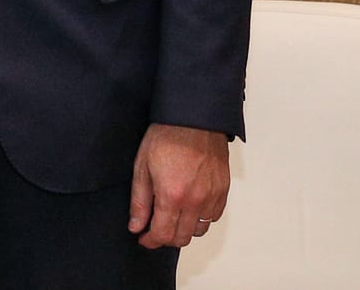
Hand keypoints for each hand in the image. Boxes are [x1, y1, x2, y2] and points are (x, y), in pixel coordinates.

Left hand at [127, 123, 229, 248]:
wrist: (193, 118)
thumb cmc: (166, 136)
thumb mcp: (142, 167)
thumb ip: (139, 201)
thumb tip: (136, 226)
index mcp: (172, 196)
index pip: (163, 234)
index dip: (150, 241)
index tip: (144, 238)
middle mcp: (195, 201)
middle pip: (182, 238)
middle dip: (166, 238)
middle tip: (155, 228)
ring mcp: (212, 196)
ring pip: (199, 230)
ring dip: (184, 229)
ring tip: (172, 217)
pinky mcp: (223, 190)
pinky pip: (214, 216)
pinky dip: (201, 218)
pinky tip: (190, 206)